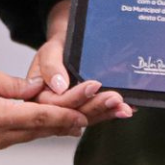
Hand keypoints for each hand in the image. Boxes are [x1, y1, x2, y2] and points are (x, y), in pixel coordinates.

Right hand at [0, 62, 86, 156]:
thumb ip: (15, 86)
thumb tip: (38, 89)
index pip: (41, 118)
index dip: (68, 114)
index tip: (88, 111)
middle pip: (39, 132)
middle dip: (67, 122)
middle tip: (91, 116)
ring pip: (26, 137)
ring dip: (49, 128)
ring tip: (74, 120)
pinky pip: (9, 139)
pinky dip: (26, 131)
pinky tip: (37, 125)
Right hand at [28, 0, 132, 124]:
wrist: (66, 46)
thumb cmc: (56, 48)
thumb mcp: (49, 50)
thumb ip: (50, 66)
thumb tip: (59, 86)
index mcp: (38, 95)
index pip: (56, 103)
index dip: (76, 97)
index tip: (94, 85)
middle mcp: (52, 108)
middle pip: (73, 115)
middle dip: (96, 107)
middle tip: (115, 98)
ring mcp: (68, 111)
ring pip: (86, 118)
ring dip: (107, 113)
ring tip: (124, 107)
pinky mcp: (82, 111)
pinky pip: (95, 116)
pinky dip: (111, 112)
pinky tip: (126, 109)